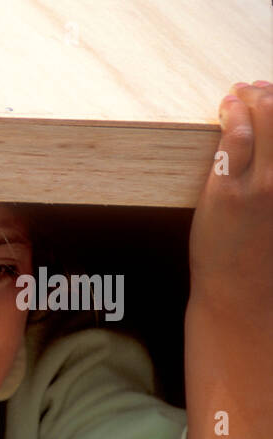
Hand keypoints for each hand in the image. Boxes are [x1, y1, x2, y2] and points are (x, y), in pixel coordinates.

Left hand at [187, 81, 272, 331]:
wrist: (243, 293)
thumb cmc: (267, 254)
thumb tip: (267, 147)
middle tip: (259, 88)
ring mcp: (264, 184)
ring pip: (266, 119)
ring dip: (253, 98)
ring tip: (242, 93)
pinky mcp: (228, 191)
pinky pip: (234, 140)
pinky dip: (232, 115)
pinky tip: (227, 106)